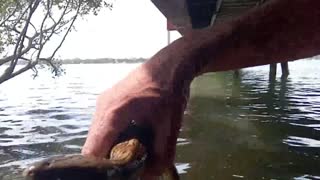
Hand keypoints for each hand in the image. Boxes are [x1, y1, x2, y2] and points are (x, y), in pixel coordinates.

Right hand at [81, 63, 188, 177]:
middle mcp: (102, 107)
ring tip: (128, 154)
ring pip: (97, 134)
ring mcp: (103, 101)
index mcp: (113, 114)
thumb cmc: (169, 92)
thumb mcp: (168, 126)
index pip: (93, 150)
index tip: (114, 175)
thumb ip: (160, 154)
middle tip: (124, 168)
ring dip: (109, 147)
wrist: (171, 64)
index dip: (100, 168)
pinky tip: (129, 137)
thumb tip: (150, 175)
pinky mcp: (109, 99)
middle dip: (106, 159)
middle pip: (93, 143)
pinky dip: (112, 136)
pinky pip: (103, 124)